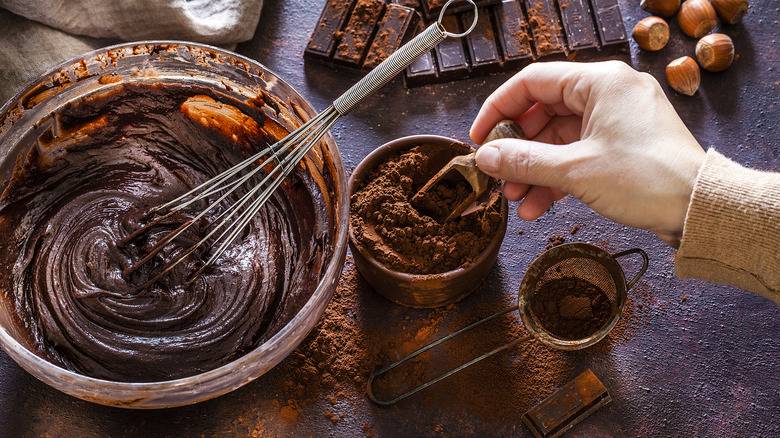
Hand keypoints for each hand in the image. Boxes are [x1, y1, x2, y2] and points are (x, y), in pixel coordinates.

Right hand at [471, 61, 705, 247]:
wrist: (699, 209)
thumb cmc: (649, 179)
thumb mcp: (575, 170)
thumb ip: (524, 161)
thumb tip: (486, 157)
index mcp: (600, 82)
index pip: (532, 82)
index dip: (498, 110)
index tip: (480, 138)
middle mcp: (608, 94)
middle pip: (543, 113)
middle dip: (517, 149)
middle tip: (497, 175)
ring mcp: (616, 120)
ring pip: (559, 139)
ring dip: (534, 169)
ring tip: (515, 198)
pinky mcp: (622, 146)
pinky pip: (577, 155)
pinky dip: (556, 177)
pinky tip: (538, 205)